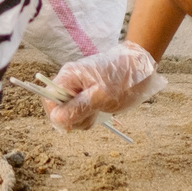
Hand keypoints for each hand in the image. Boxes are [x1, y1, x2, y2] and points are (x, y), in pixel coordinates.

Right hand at [46, 41, 164, 130]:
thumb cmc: (123, 80)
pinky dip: (88, 115)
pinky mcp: (86, 94)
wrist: (142, 68)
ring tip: (100, 111)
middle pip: (58, 107)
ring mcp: (78, 88)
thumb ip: (78, 108)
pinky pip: (80, 110)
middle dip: (73, 118)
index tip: (74, 122)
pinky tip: (100, 111)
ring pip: (69, 112)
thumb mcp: (101, 97)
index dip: (57, 114)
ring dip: (83, 118)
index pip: (49, 99)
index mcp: (69, 76)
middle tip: (92, 115)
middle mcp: (70, 81)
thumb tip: (56, 119)